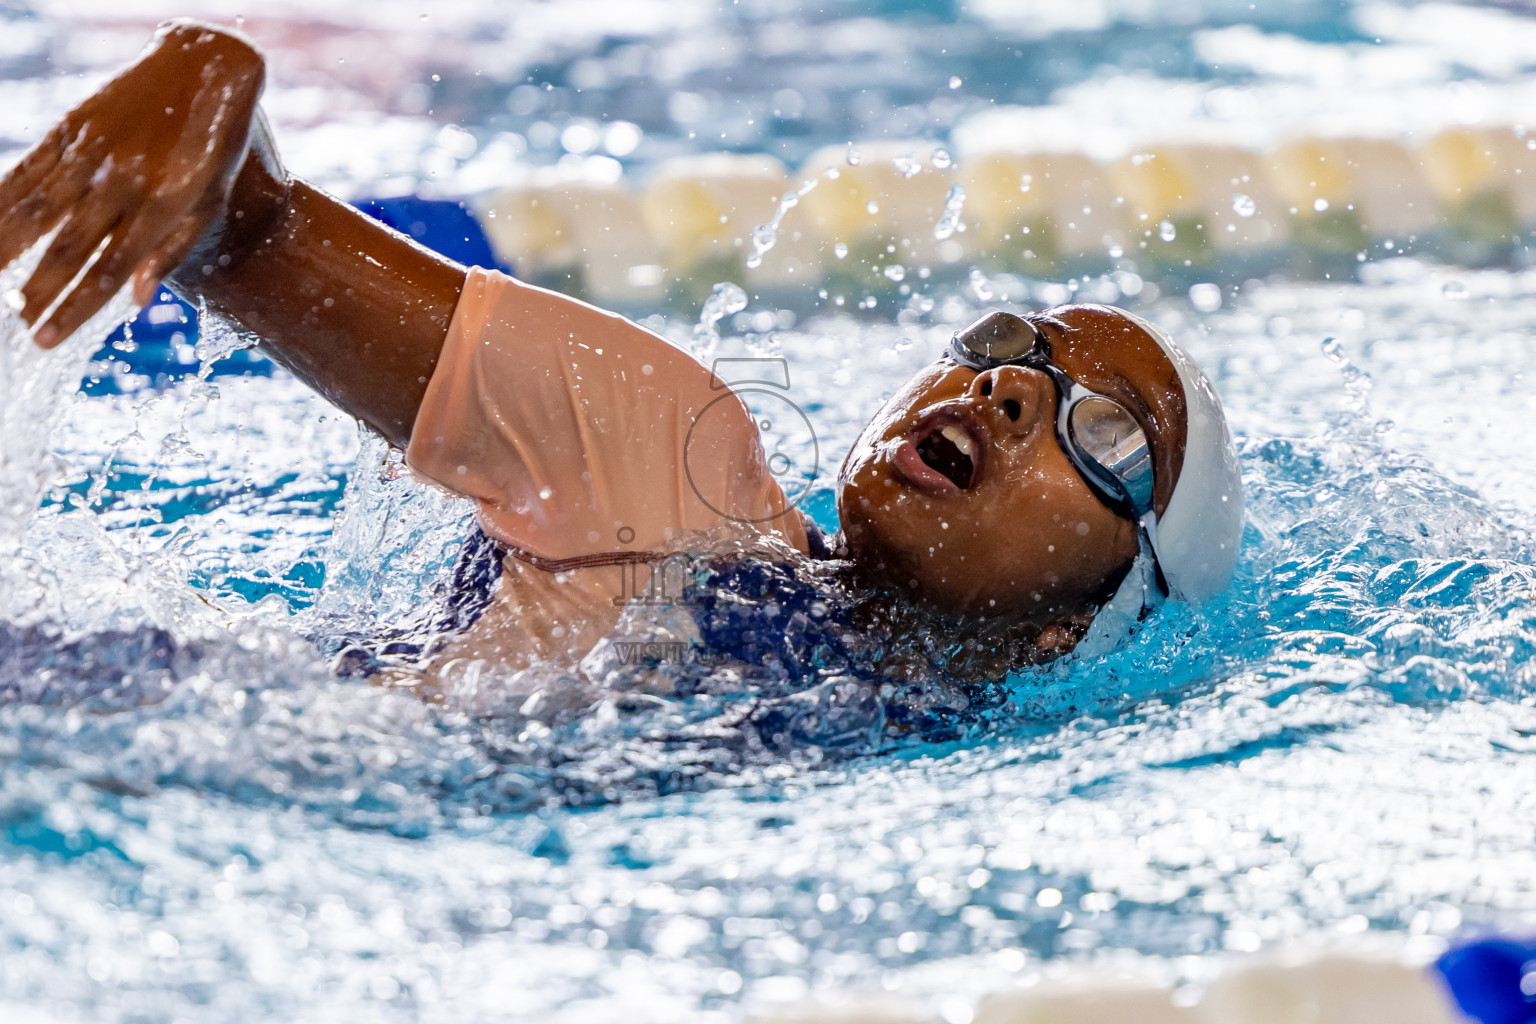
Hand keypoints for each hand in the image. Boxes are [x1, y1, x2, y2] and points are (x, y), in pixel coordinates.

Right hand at [0, 20, 264, 347]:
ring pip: (35, 213)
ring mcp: (90, 155)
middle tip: (19, 328)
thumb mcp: (212, 203)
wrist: (202, 70)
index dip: (75, 309)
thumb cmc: (214, 148)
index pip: (108, 271)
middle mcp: (121, 183)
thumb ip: (172, 251)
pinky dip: (0, 204)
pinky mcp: (68, 131)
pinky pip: (24, 173)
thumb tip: (137, 301)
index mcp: (162, 207)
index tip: (46, 340)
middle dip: (37, 294)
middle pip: (67, 250)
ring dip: (5, 253)